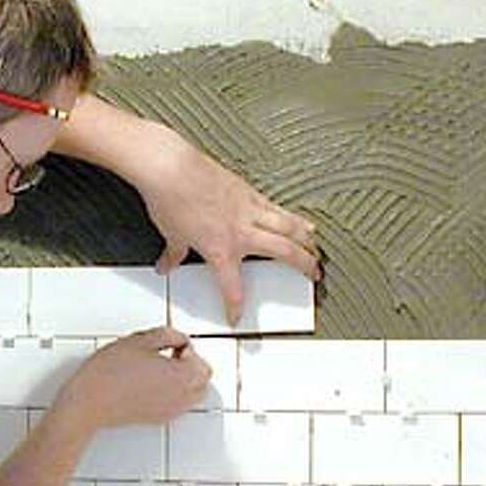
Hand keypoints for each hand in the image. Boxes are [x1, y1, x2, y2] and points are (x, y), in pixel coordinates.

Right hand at [53, 327, 210, 432]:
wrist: (89, 402)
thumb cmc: (109, 374)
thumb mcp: (141, 340)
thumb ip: (168, 335)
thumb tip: (178, 339)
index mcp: (181, 377)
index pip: (202, 363)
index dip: (188, 349)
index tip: (172, 344)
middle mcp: (180, 397)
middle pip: (202, 382)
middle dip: (191, 366)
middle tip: (170, 355)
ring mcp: (169, 411)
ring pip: (191, 395)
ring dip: (184, 380)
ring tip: (159, 369)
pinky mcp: (156, 419)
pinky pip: (177, 405)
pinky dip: (173, 393)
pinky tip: (150, 383)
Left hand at [139, 129, 320, 324]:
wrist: (170, 168)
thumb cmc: (170, 200)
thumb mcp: (172, 234)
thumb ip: (175, 253)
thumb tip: (168, 262)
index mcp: (221, 250)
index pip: (232, 288)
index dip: (235, 307)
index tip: (236, 316)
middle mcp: (242, 232)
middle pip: (285, 252)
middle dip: (304, 265)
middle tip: (314, 274)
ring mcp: (249, 209)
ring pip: (289, 226)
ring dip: (307, 239)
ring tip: (316, 246)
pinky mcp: (248, 191)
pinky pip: (277, 207)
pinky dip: (292, 217)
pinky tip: (300, 220)